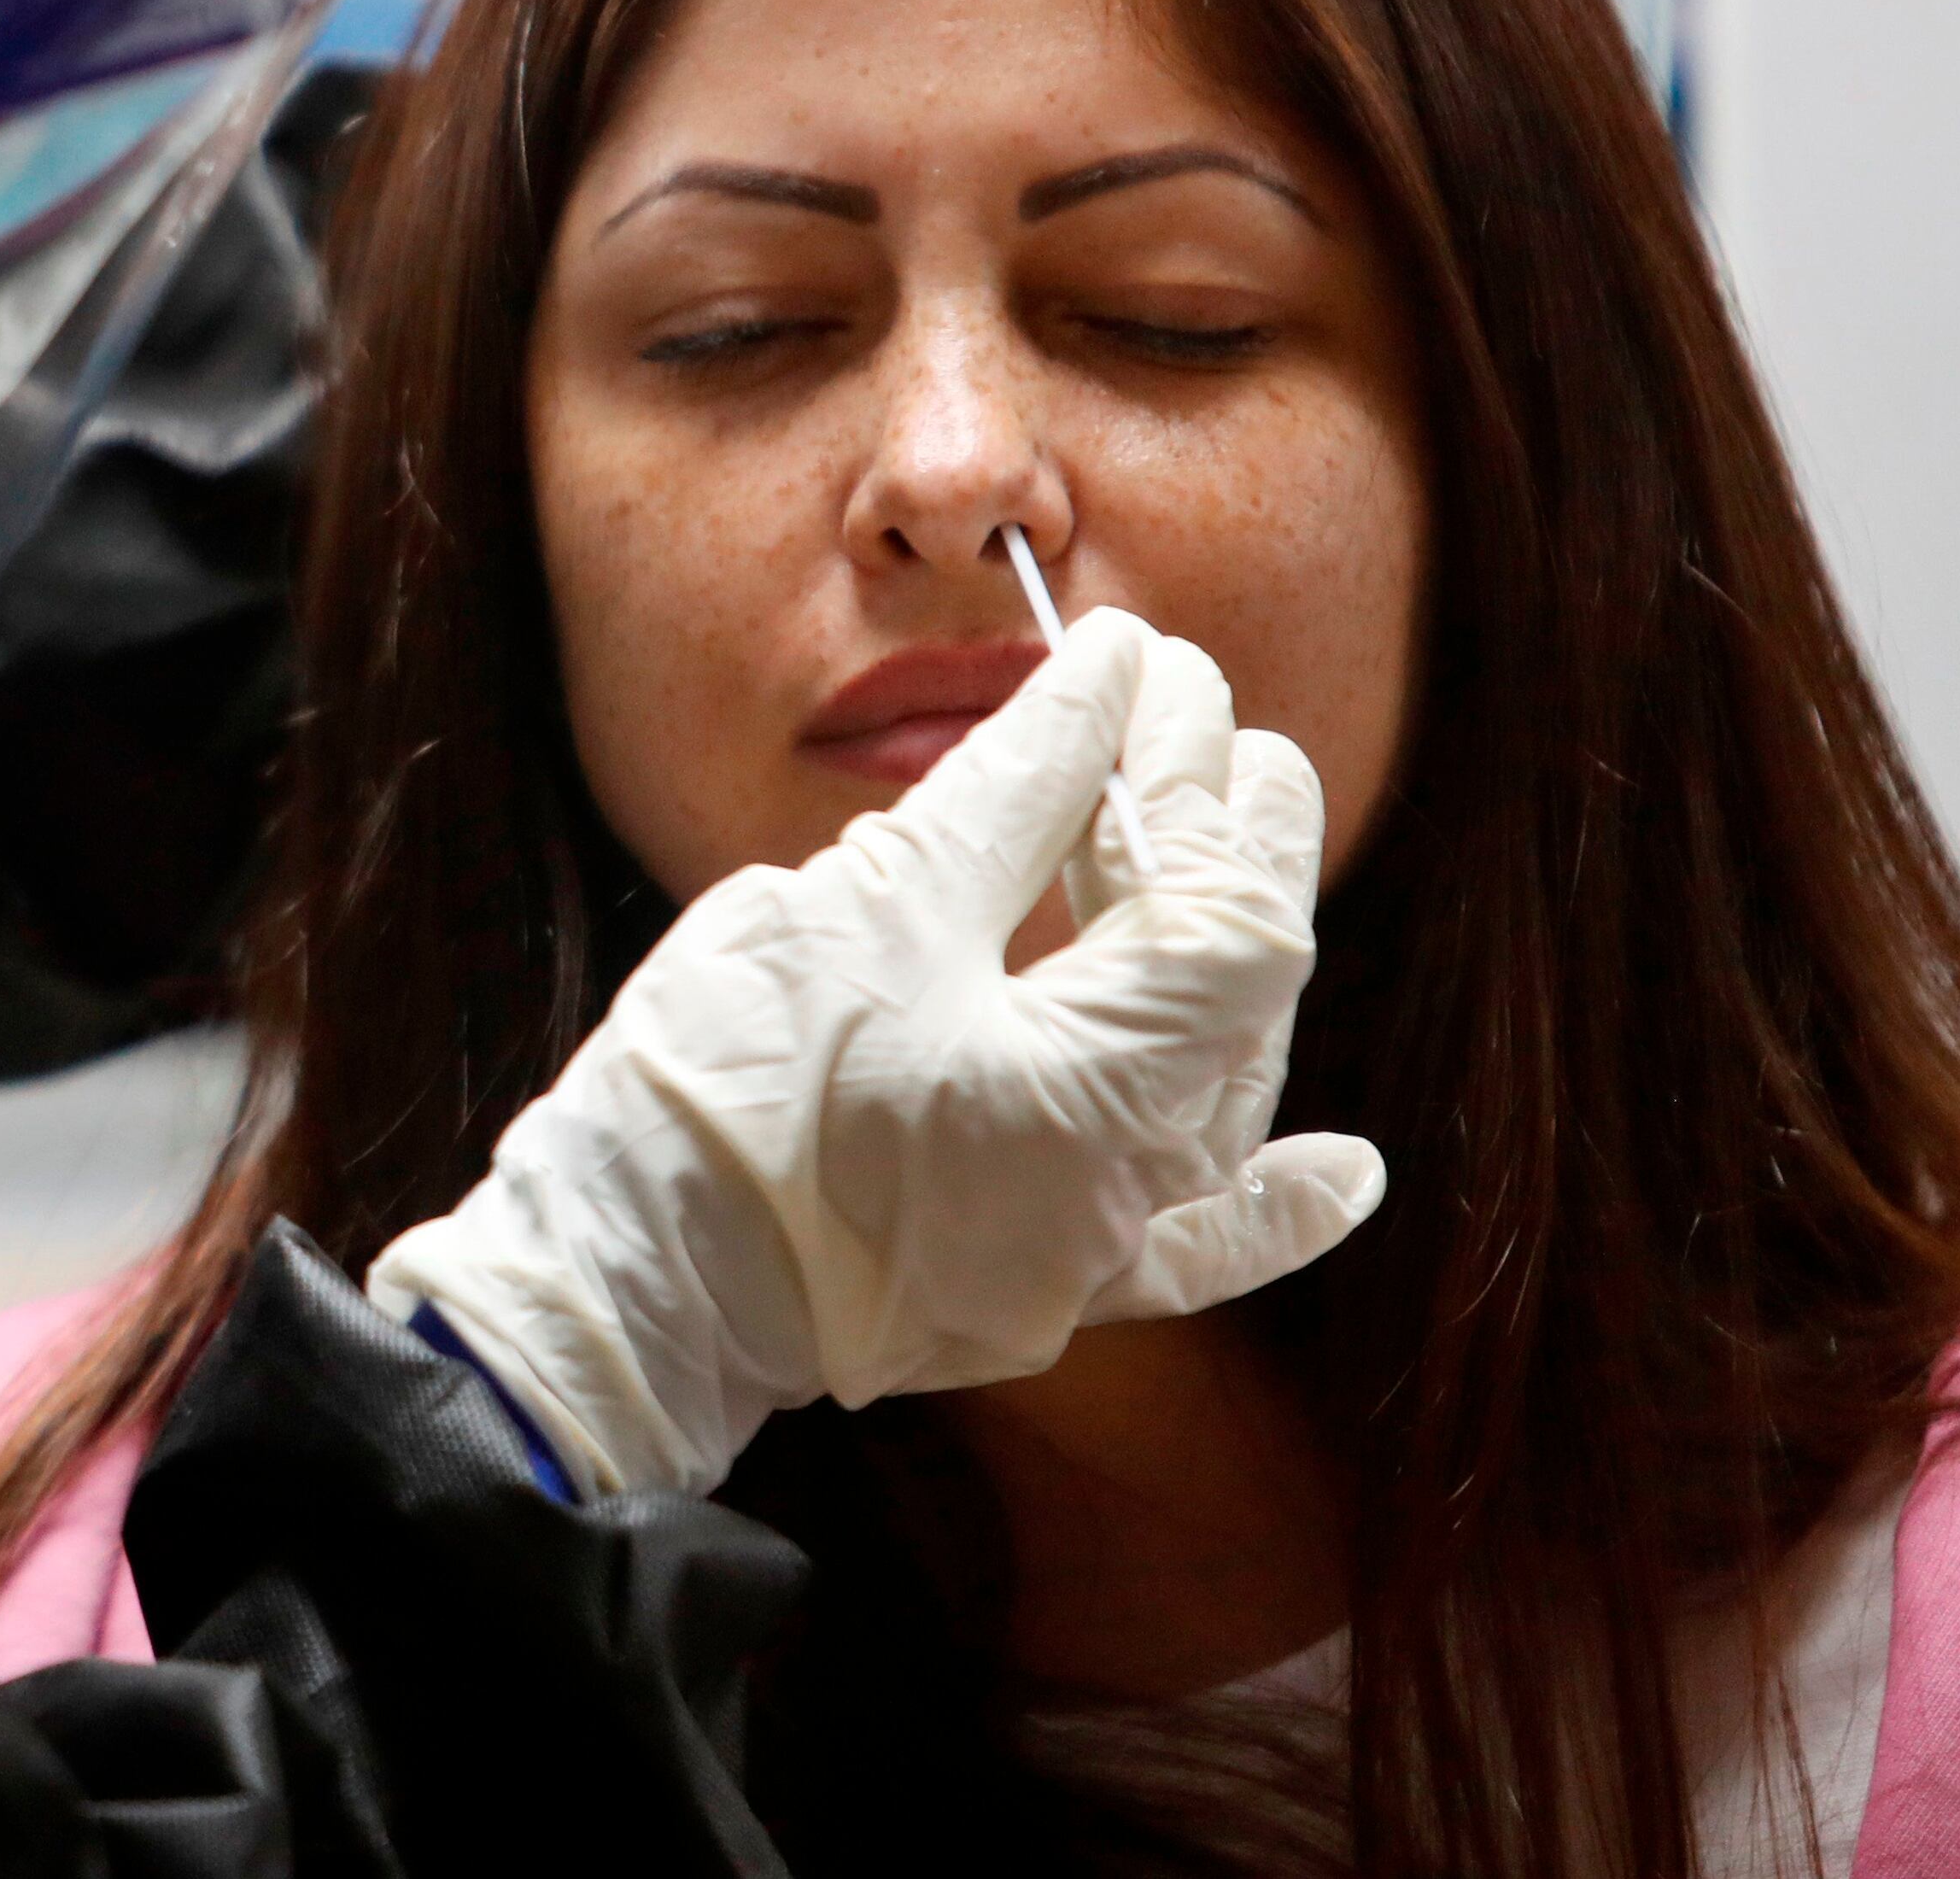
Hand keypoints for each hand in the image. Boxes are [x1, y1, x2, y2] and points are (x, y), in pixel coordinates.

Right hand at [365, 610, 1383, 1495]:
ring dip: (1230, 958)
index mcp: (1098, 1093)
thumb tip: (1107, 682)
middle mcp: (1127, 1191)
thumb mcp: (871, 904)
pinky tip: (1343, 1171)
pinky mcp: (1034, 1295)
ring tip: (1219, 839)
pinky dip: (1270, 1209)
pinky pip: (1190, 1255)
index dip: (1197, 773)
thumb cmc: (726, 1084)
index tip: (1150, 665)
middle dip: (1223, 834)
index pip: (1219, 906)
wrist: (616, 1274)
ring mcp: (1088, 1256)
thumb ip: (1013, 794)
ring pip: (1221, 1090)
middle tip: (1187, 709)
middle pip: (1241, 991)